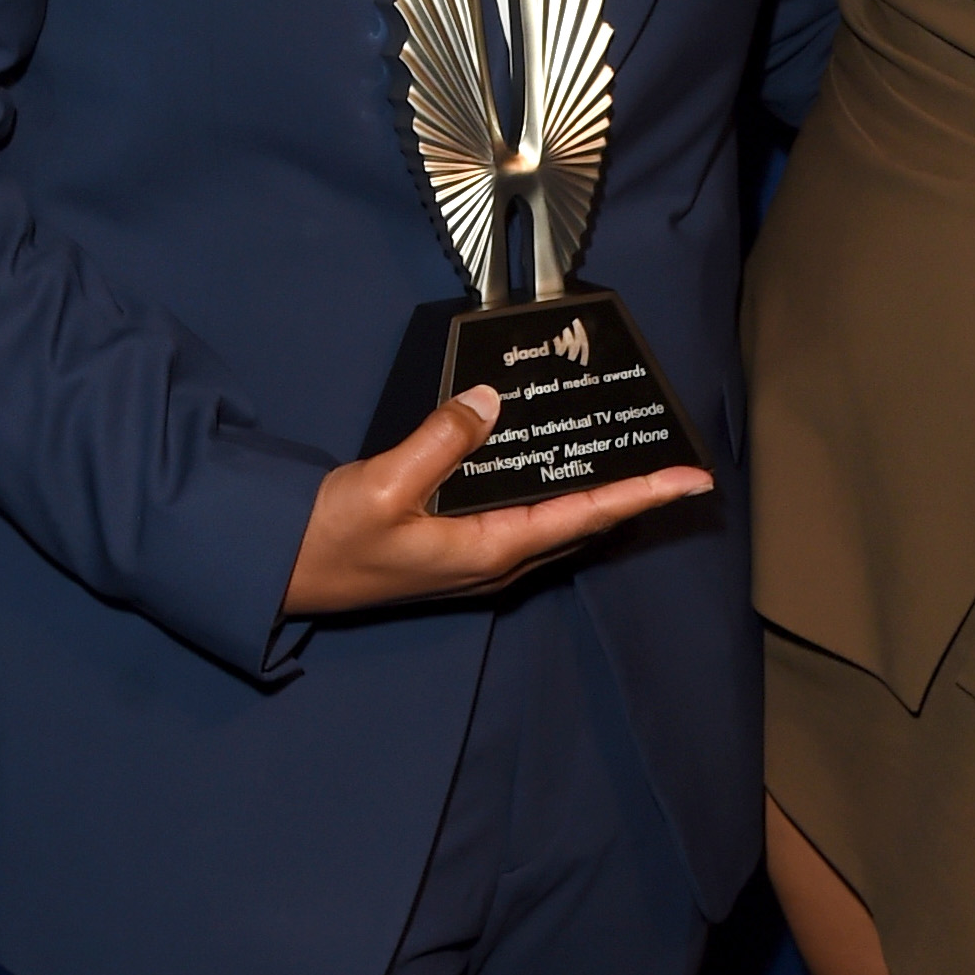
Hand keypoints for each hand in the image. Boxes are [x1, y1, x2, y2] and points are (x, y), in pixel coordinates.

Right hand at [281, 387, 710, 617]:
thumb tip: (487, 403)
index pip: (586, 517)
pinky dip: (551, 487)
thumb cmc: (331, 540)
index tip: (691, 479)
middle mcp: (498, 559)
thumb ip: (440, 442)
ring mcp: (478, 556)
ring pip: (557, 519)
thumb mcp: (385, 485)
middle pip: (584, 522)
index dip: (642, 495)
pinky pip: (525, 512)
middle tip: (674, 458)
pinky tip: (552, 458)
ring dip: (594, 489)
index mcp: (492, 550)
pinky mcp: (458, 545)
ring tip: (630, 452)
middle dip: (632, 492)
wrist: (283, 571)